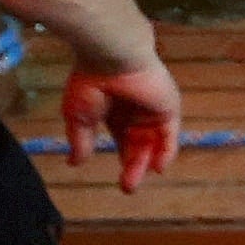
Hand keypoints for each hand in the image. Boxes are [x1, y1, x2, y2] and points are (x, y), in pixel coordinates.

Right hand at [62, 52, 184, 192]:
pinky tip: (158, 168)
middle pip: (139, 144)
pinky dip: (166, 152)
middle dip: (133, 166)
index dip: (122, 156)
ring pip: (153, 142)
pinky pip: (169, 134)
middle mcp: (135, 110)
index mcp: (115, 110)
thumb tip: (74, 163)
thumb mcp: (79, 117)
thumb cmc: (91, 84)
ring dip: (145, 164)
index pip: (123, 139)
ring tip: (132, 183)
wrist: (110, 57)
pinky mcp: (167, 107)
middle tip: (127, 188)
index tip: (117, 178)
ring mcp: (153, 109)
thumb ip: (81, 141)